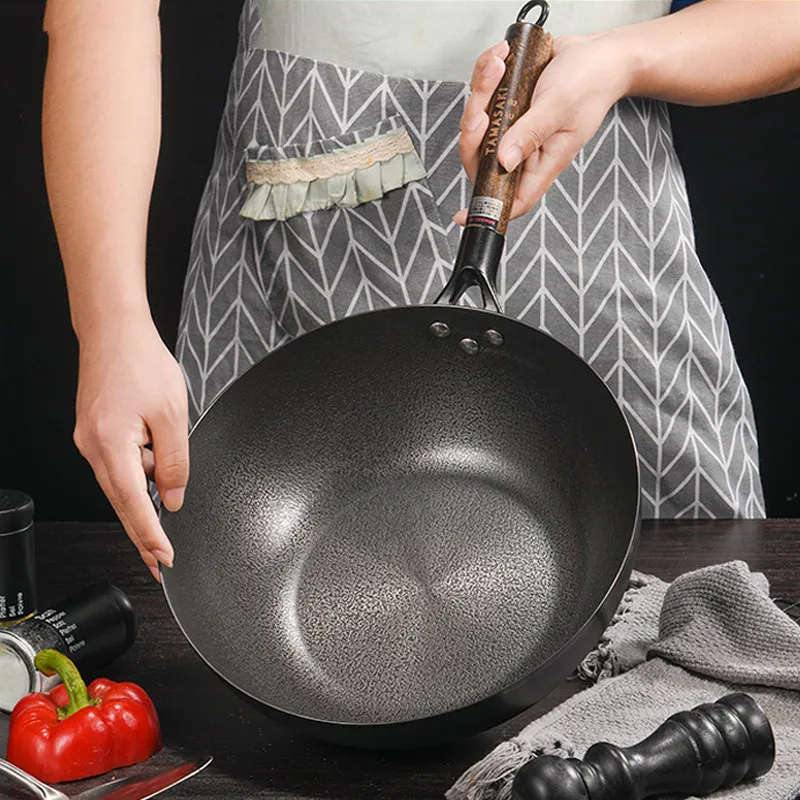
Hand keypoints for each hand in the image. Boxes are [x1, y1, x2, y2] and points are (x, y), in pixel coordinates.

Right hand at [73, 317, 187, 580]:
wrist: (114, 331)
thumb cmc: (142, 363)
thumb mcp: (173, 415)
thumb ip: (174, 462)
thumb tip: (171, 498)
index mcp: (111, 444)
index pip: (132, 502)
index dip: (149, 534)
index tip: (161, 558)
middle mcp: (92, 447)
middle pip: (121, 501)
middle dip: (142, 534)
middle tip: (157, 562)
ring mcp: (90, 440)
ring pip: (119, 484)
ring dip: (141, 504)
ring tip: (162, 524)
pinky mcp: (95, 432)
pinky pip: (117, 466)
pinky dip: (135, 479)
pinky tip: (152, 480)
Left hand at [455, 32, 634, 222]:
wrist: (598, 52)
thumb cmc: (590, 82)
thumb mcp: (559, 107)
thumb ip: (531, 134)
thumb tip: (503, 161)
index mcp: (541, 162)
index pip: (511, 198)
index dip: (486, 209)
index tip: (461, 215)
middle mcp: (524, 148)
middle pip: (481, 158)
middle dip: (473, 133)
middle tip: (482, 108)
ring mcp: (513, 127)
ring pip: (477, 124)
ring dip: (480, 92)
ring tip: (499, 65)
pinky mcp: (507, 104)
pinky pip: (482, 96)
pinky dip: (485, 74)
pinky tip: (500, 57)